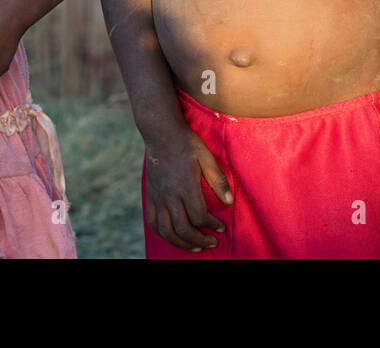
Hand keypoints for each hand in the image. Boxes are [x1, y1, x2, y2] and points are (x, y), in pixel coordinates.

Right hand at [144, 128, 231, 251]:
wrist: (161, 133)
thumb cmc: (186, 143)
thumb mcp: (206, 157)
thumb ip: (218, 180)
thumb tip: (229, 202)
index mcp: (185, 186)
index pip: (199, 216)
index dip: (212, 226)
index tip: (221, 227)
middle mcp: (169, 195)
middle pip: (183, 228)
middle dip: (200, 240)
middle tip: (212, 243)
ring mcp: (158, 197)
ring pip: (166, 230)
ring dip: (181, 243)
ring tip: (195, 247)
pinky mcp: (150, 196)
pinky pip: (152, 222)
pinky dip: (163, 233)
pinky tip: (173, 236)